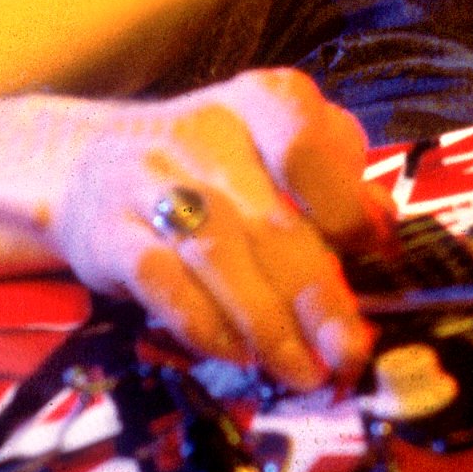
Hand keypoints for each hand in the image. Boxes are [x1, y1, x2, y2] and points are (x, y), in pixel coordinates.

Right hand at [45, 68, 393, 390]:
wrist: (89, 166)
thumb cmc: (216, 165)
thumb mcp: (279, 152)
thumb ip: (337, 184)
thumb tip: (383, 231)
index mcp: (262, 101)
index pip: (305, 142)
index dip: (343, 202)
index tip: (374, 253)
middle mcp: (205, 132)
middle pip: (269, 219)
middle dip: (317, 295)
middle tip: (348, 353)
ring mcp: (148, 181)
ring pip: (217, 256)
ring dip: (267, 323)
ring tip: (302, 370)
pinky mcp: (108, 234)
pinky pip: (162, 284)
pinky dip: (205, 325)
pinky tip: (239, 356)